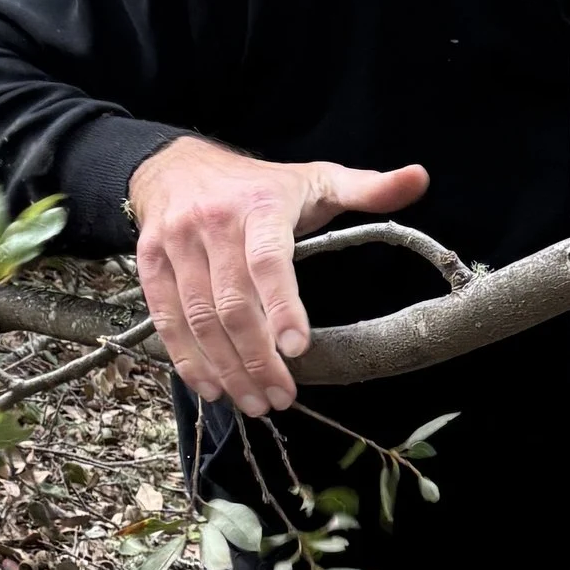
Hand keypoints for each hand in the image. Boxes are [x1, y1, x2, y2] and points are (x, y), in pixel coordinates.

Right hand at [127, 136, 429, 415]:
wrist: (173, 166)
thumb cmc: (257, 184)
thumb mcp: (315, 178)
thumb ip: (368, 189)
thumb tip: (419, 179)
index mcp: (259, 206)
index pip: (268, 261)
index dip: (281, 307)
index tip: (297, 349)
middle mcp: (212, 225)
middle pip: (231, 303)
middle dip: (256, 358)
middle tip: (281, 397)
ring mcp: (176, 246)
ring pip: (198, 318)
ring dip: (226, 368)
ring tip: (254, 402)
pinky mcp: (149, 264)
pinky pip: (166, 318)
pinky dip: (187, 359)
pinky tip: (211, 387)